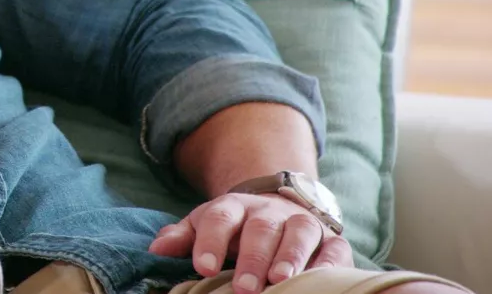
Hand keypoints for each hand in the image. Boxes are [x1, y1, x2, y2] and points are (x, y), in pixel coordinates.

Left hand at [148, 193, 352, 293]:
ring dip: (291, 257)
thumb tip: (156, 250)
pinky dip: (331, 264)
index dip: (210, 241)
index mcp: (233, 207)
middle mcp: (269, 212)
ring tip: (280, 281)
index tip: (201, 267)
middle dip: (252, 258)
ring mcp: (301, 223)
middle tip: (243, 287)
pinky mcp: (331, 240)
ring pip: (299, 233)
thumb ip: (183, 237)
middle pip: (261, 229)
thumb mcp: (205, 225)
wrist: (278, 205)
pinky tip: (321, 279)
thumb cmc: (235, 227)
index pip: (219, 218)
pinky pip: (335, 249)